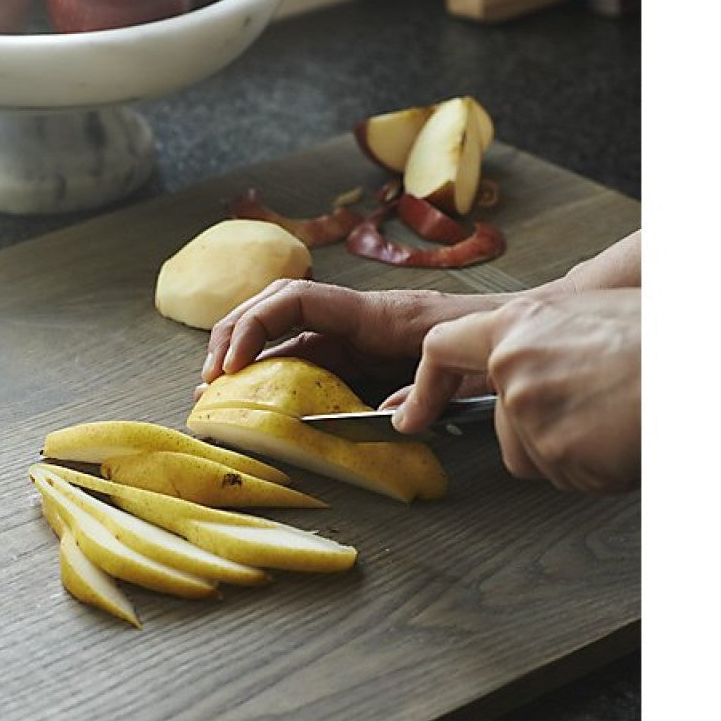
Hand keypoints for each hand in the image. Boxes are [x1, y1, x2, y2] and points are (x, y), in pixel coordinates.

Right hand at [200, 279, 502, 404]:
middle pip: (274, 308)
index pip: (297, 300)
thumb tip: (389, 419)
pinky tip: (257, 400)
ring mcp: (353, 335)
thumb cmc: (488, 340)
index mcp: (372, 313)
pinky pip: (305, 357)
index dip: (256, 326)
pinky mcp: (357, 354)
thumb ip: (427, 388)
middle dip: (234, 336)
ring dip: (246, 356)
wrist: (512, 327)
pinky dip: (275, 374)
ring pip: (284, 334)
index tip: (232, 364)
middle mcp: (353, 318)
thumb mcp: (462, 363)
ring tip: (216, 391)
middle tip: (208, 381)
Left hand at [388, 288, 640, 492]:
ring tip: (615, 415)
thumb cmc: (654, 336)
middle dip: (539, 428)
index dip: (423, 388)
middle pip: (503, 424)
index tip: (408, 416)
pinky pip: (568, 476)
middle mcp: (512, 367)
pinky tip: (623, 437)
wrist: (695, 366)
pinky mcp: (559, 454)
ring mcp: (532, 413)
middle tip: (595, 407)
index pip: (441, 349)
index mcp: (516, 324)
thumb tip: (520, 369)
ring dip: (570, 449)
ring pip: (535, 455)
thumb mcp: (587, 315)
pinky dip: (595, 468)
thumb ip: (539, 342)